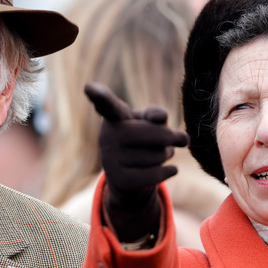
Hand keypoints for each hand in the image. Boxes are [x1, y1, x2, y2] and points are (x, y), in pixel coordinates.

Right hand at [84, 82, 187, 241]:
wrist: (127, 176)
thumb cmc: (140, 140)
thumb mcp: (148, 122)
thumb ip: (156, 114)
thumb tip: (161, 118)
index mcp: (113, 116)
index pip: (107, 104)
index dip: (99, 95)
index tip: (89, 87)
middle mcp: (107, 136)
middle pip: (153, 133)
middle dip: (170, 137)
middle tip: (178, 138)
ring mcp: (109, 158)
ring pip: (157, 155)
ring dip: (168, 154)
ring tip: (162, 154)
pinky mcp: (117, 179)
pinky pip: (154, 174)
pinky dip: (168, 171)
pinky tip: (172, 169)